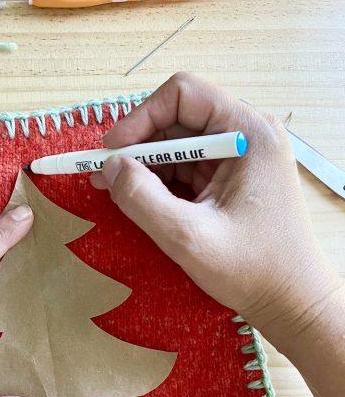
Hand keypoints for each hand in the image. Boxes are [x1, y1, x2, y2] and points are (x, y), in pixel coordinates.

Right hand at [91, 72, 342, 351]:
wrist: (290, 301)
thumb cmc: (254, 270)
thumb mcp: (190, 238)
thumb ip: (143, 199)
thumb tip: (109, 168)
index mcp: (249, 134)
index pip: (184, 96)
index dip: (140, 117)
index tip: (112, 151)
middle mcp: (245, 135)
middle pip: (176, 118)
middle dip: (137, 145)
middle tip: (105, 174)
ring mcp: (236, 157)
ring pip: (175, 144)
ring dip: (143, 164)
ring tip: (114, 189)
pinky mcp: (226, 178)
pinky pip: (182, 166)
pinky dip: (156, 180)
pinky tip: (138, 198)